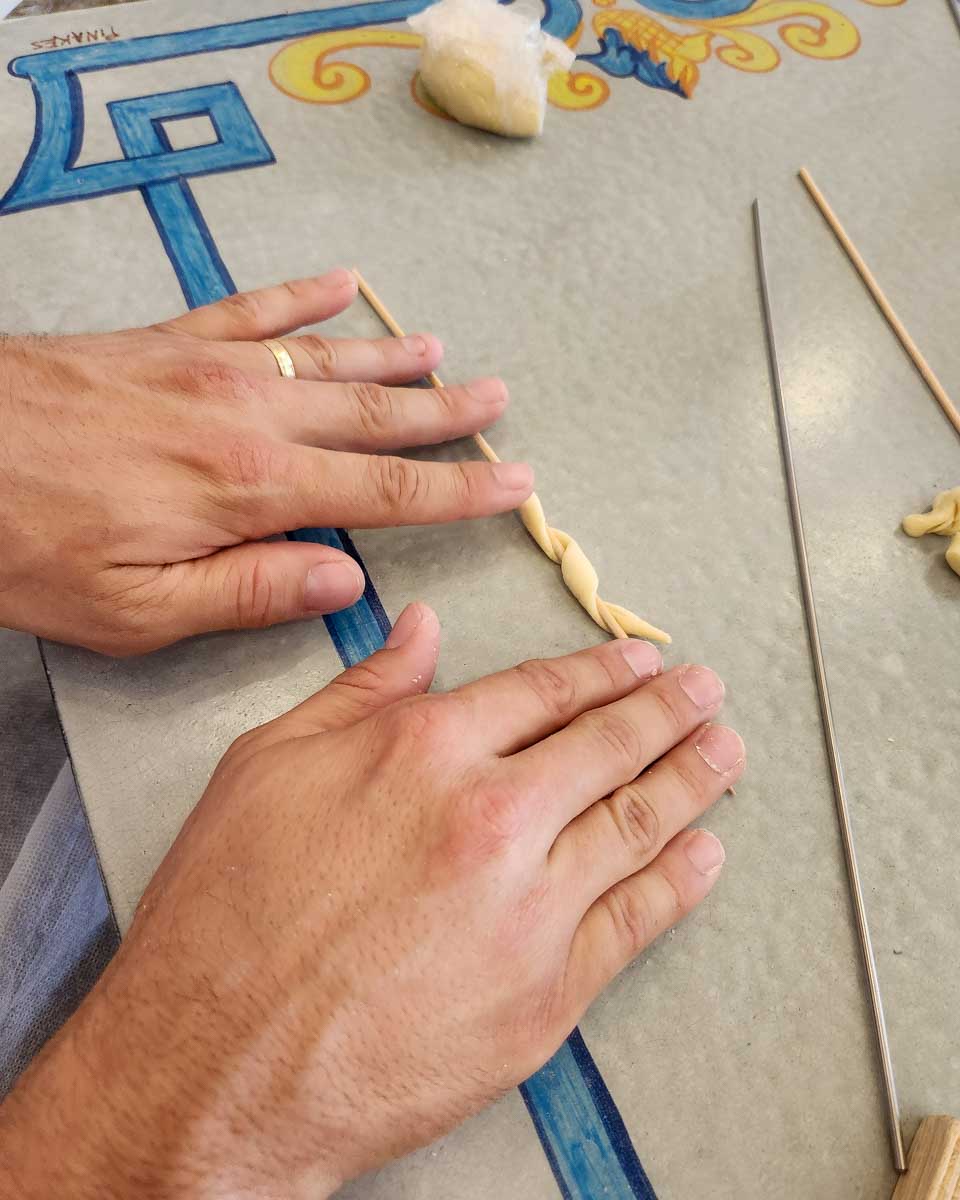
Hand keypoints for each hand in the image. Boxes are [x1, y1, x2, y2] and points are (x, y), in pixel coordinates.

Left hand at [0, 270, 530, 653]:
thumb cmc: (24, 544)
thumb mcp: (136, 610)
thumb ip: (250, 591)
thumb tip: (347, 578)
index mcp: (250, 491)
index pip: (386, 490)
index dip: (458, 490)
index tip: (511, 481)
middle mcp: (245, 418)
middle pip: (372, 413)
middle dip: (444, 412)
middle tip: (498, 401)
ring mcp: (206, 367)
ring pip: (325, 358)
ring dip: (391, 357)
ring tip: (444, 352)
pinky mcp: (164, 340)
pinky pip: (251, 309)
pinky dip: (302, 296)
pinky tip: (341, 284)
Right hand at [0, 606, 743, 1197]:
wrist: (215, 1064)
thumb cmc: (226, 915)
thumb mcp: (268, 764)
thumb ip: (360, 692)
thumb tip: (421, 634)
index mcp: (426, 750)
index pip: (542, 691)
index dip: (600, 670)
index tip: (639, 660)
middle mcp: (491, 817)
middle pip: (607, 746)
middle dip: (666, 710)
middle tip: (704, 691)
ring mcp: (530, 907)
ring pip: (638, 824)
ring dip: (693, 779)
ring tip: (725, 749)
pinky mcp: (547, 994)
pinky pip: (636, 921)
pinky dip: (680, 881)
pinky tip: (705, 853)